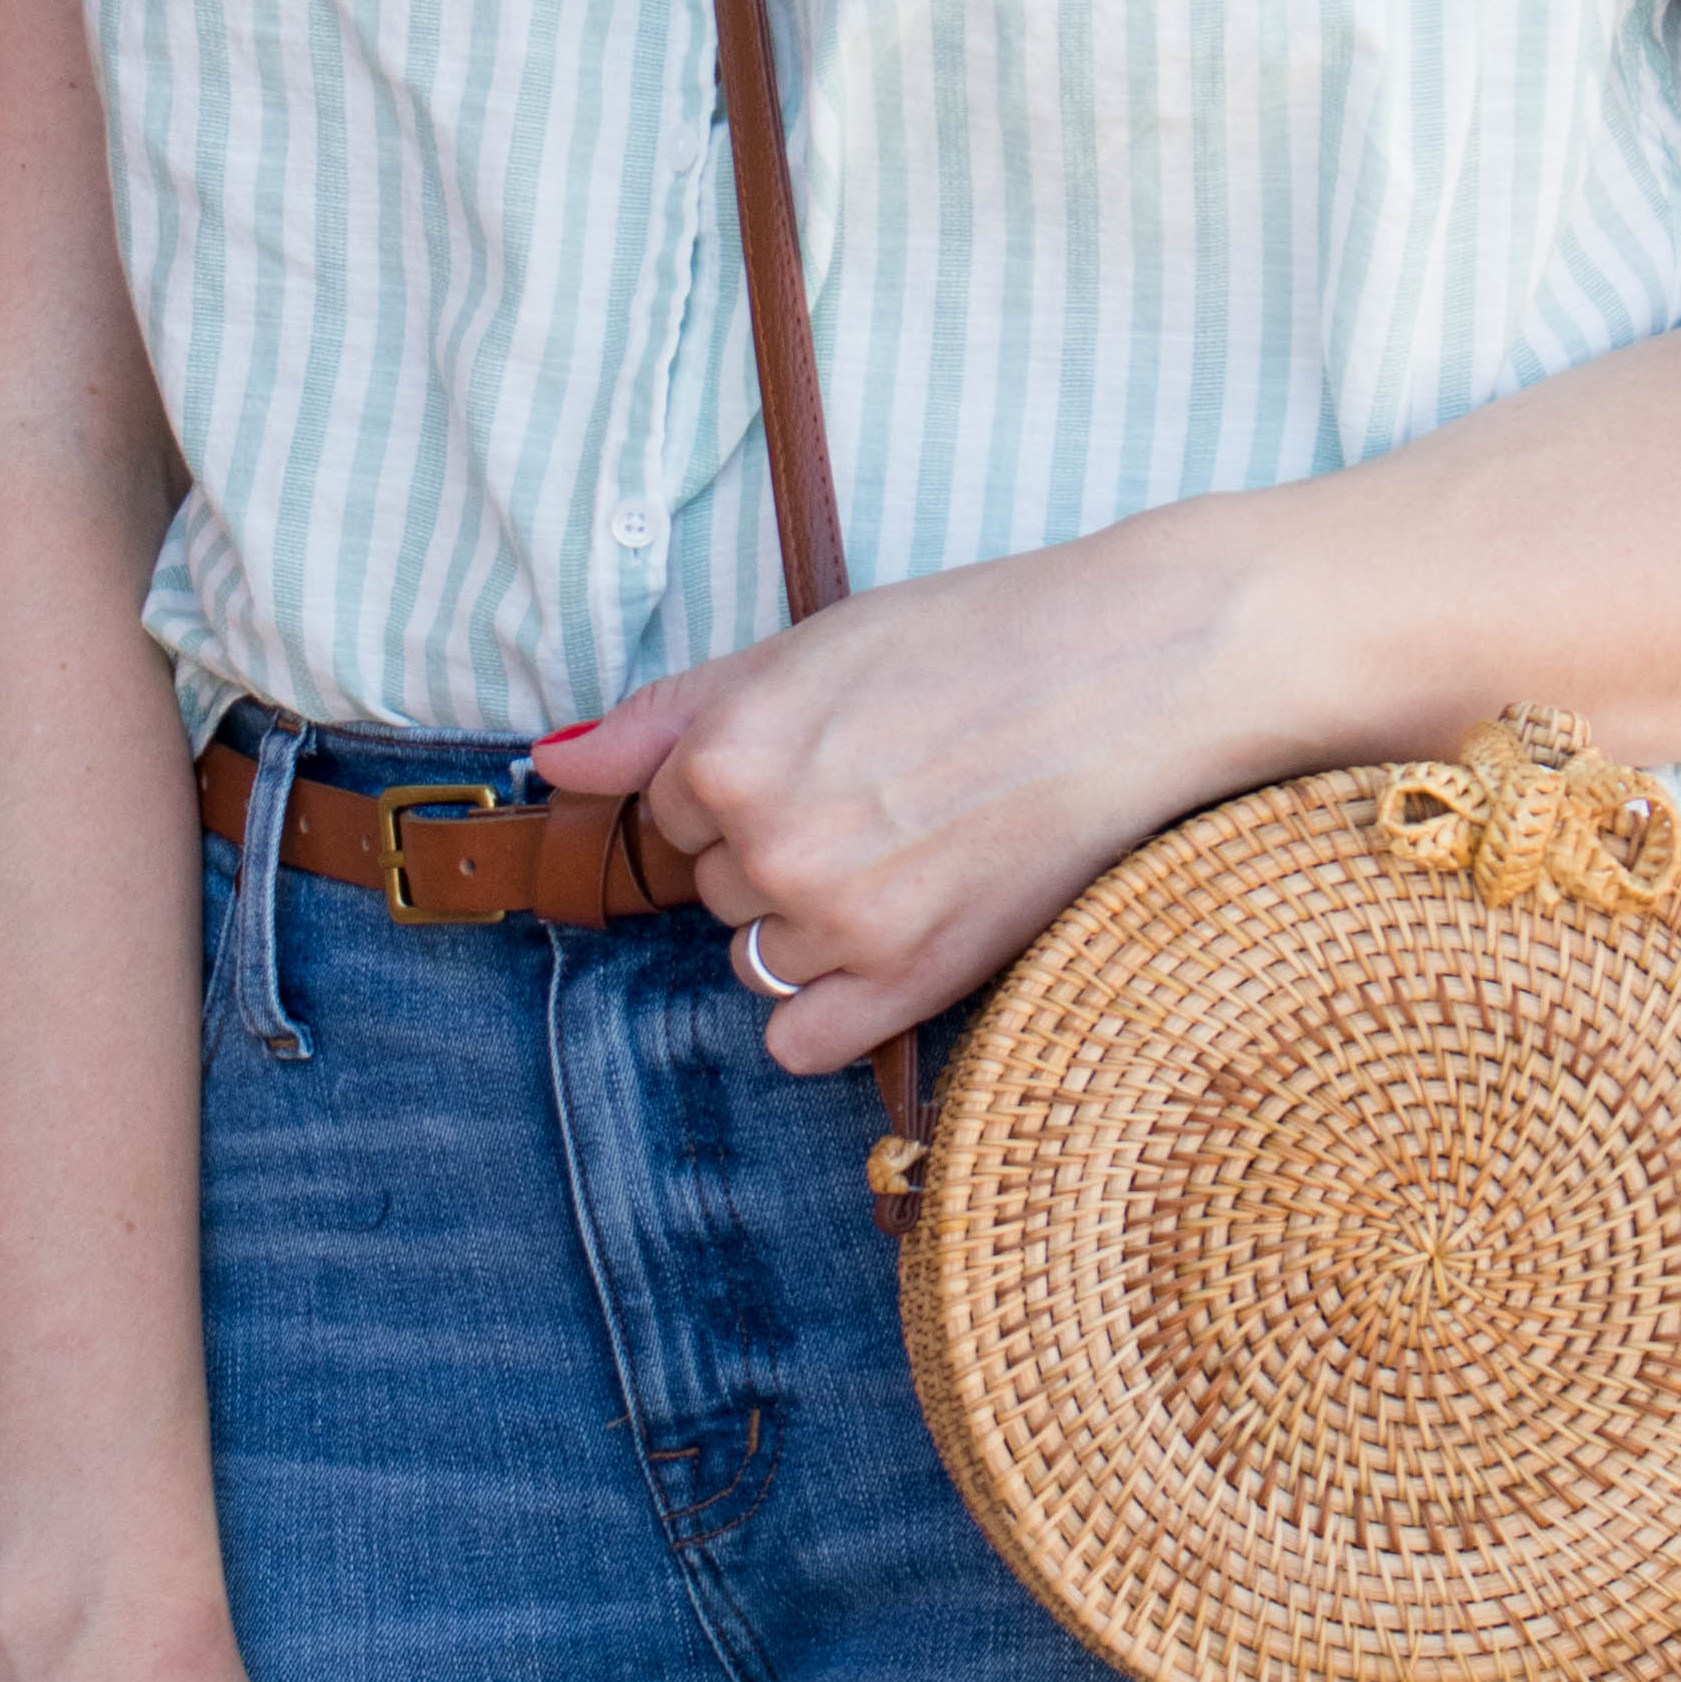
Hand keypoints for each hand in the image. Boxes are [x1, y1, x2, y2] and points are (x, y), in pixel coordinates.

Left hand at [539, 497, 1315, 1076]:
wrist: (1130, 675)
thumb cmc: (976, 642)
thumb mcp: (806, 648)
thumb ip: (665, 716)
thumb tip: (551, 766)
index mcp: (727, 753)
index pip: (670, 807)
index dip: (745, 778)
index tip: (830, 749)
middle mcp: (768, 846)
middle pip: (715, 884)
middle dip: (776, 848)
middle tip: (885, 791)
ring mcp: (838, 924)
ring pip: (757, 956)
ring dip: (809, 922)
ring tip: (908, 852)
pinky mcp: (909, 983)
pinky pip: (801, 1039)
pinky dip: (833, 1004)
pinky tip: (895, 937)